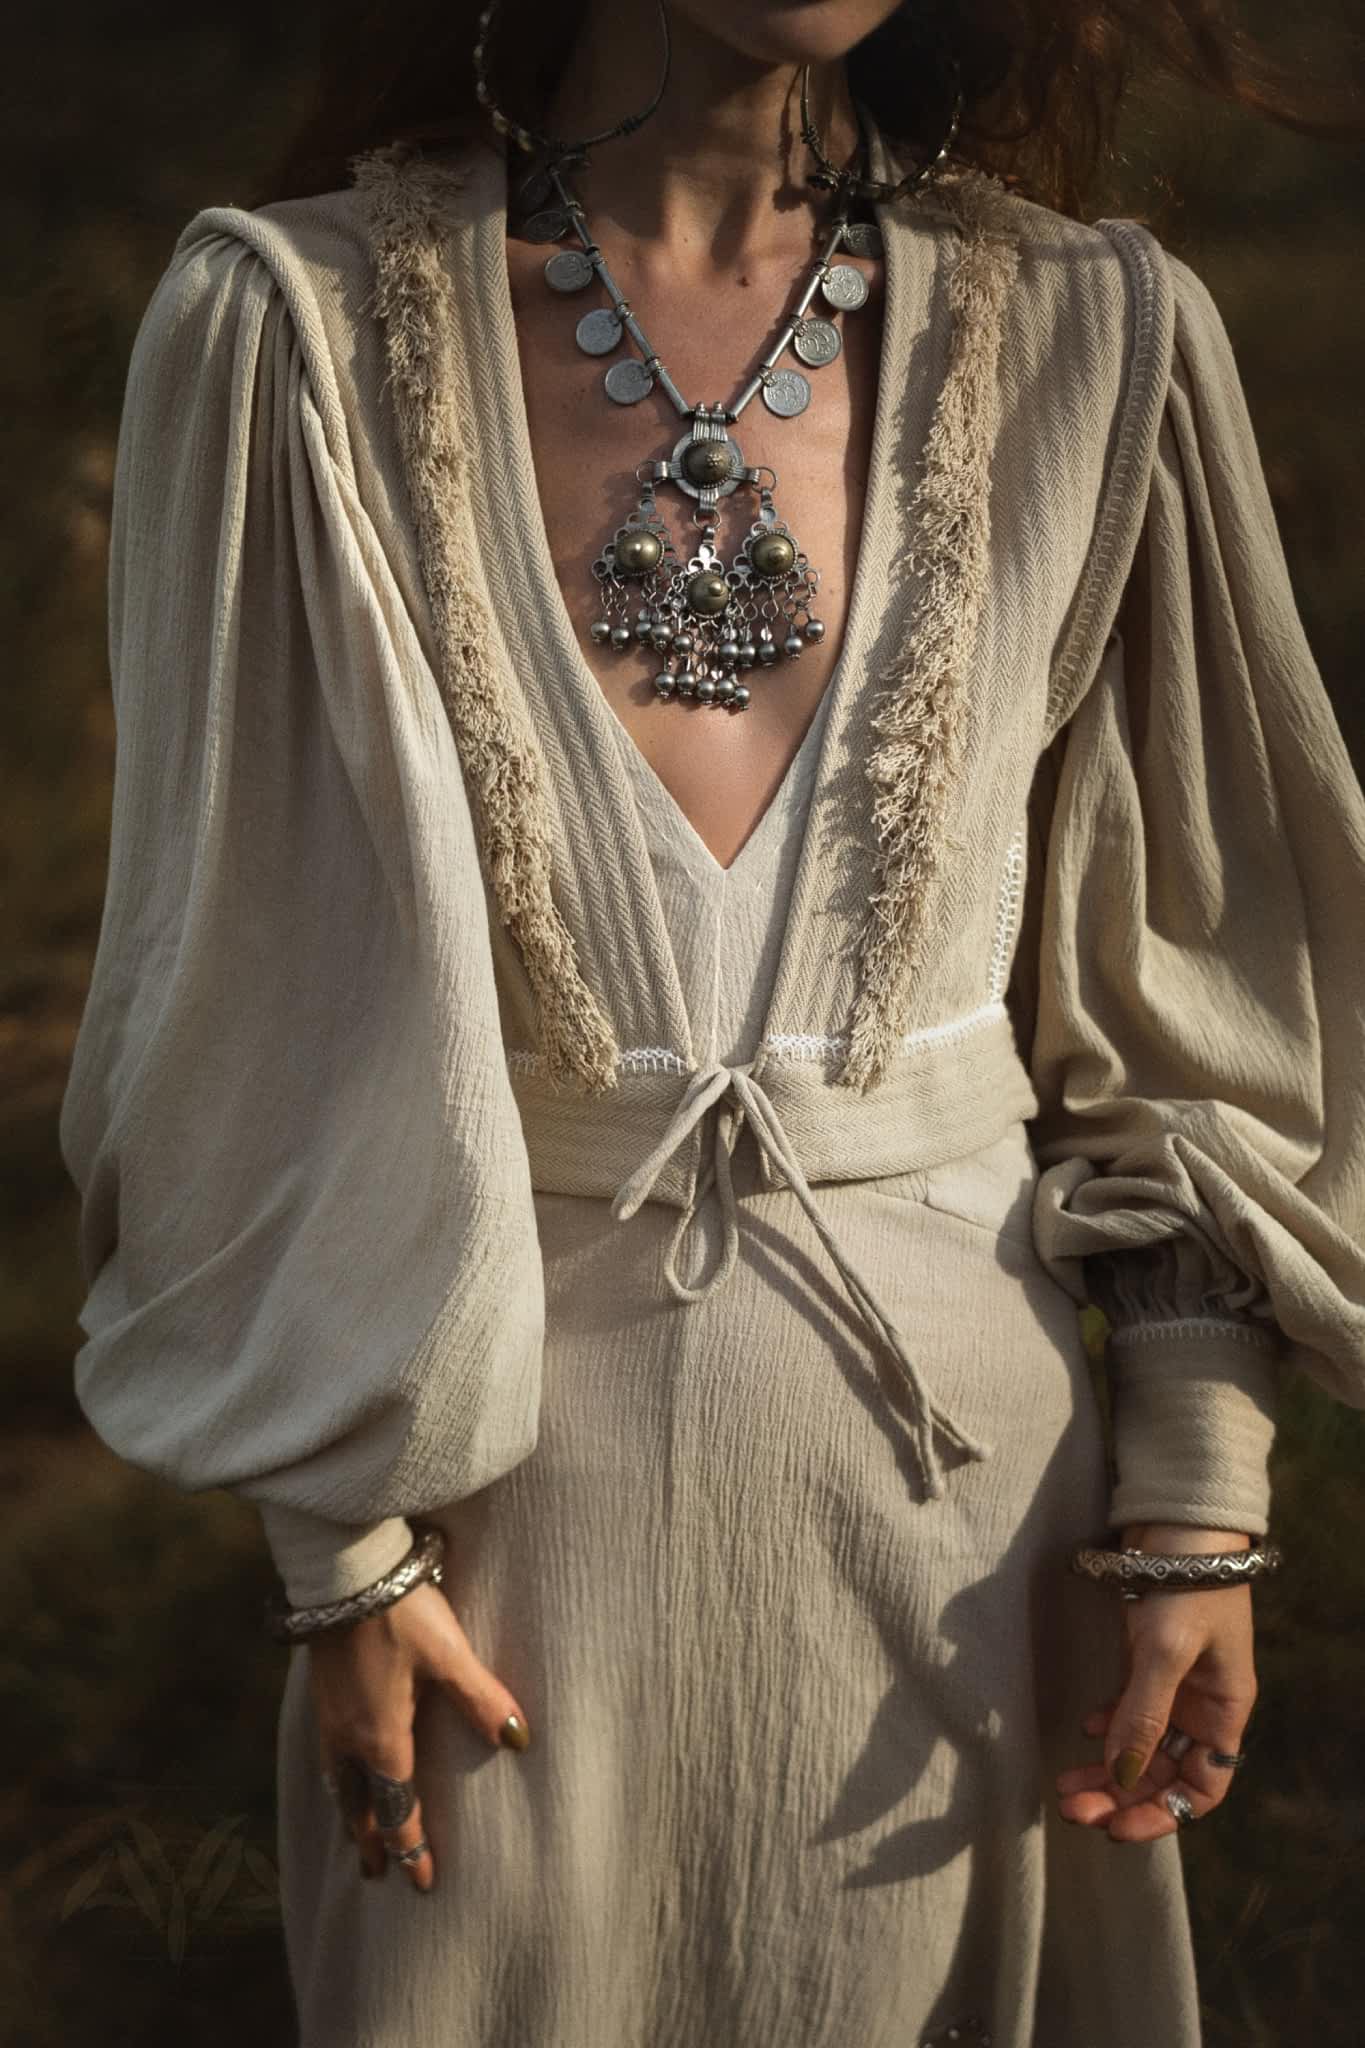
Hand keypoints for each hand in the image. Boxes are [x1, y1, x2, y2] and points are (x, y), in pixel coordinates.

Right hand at [309, 1579, 531, 1889]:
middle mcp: (349, 1737)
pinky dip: (336, 1778)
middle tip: (376, 1874)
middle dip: (371, 1840)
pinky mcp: (322, 1692)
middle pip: (359, 1804)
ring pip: (337, 1781)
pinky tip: (339, 1767)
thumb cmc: (402, 1614)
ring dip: (350, 1811)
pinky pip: (328, 1755)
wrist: (344, 1573)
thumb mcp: (450, 1655)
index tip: (421, 1881)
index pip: (396, 1808)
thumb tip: (519, 1740)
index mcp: (382, 1738)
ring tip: (355, 1830)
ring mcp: (329, 1715)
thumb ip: (481, 1699)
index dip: (410, 1846)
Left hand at [1055, 1523, 1256, 1842]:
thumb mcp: (1165, 1652)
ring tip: (1065, 1782)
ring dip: (1107, 1764)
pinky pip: (1130, 1707)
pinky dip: (1107, 1723)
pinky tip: (1082, 1727)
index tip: (1116, 1827)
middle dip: (1121, 1794)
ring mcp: (1175, 1682)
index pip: (1202, 1790)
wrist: (1178, 1521)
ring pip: (1141, 1744)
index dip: (1163, 1815)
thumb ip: (1143, 1715)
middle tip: (1073, 1806)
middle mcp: (1202, 1706)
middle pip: (1164, 1773)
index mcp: (1223, 1712)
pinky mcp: (1149, 1657)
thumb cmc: (1185, 1585)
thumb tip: (1123, 1778)